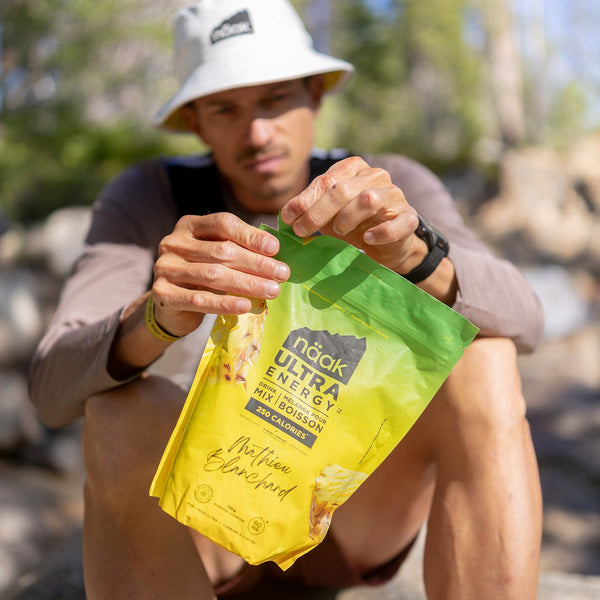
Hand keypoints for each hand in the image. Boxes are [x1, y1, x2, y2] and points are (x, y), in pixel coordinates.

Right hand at [150, 212, 289, 336]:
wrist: (171, 306)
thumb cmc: (202, 276)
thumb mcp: (217, 256)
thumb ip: (239, 248)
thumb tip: (275, 251)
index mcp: (189, 225)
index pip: (223, 223)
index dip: (250, 235)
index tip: (275, 248)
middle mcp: (174, 243)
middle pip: (222, 251)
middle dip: (257, 263)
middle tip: (282, 274)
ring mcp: (165, 268)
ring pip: (213, 275)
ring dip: (247, 284)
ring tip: (272, 291)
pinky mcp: (163, 293)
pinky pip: (199, 299)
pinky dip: (225, 303)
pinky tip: (245, 305)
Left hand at [280, 156, 425, 272]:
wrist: (388, 245)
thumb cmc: (354, 225)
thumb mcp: (328, 216)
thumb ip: (308, 210)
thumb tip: (285, 216)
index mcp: (354, 169)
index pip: (326, 180)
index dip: (305, 200)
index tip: (287, 218)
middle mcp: (376, 177)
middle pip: (343, 190)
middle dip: (318, 212)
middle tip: (302, 231)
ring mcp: (395, 196)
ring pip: (368, 200)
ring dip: (347, 218)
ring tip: (337, 233)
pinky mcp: (409, 218)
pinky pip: (397, 223)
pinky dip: (381, 232)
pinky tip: (367, 239)